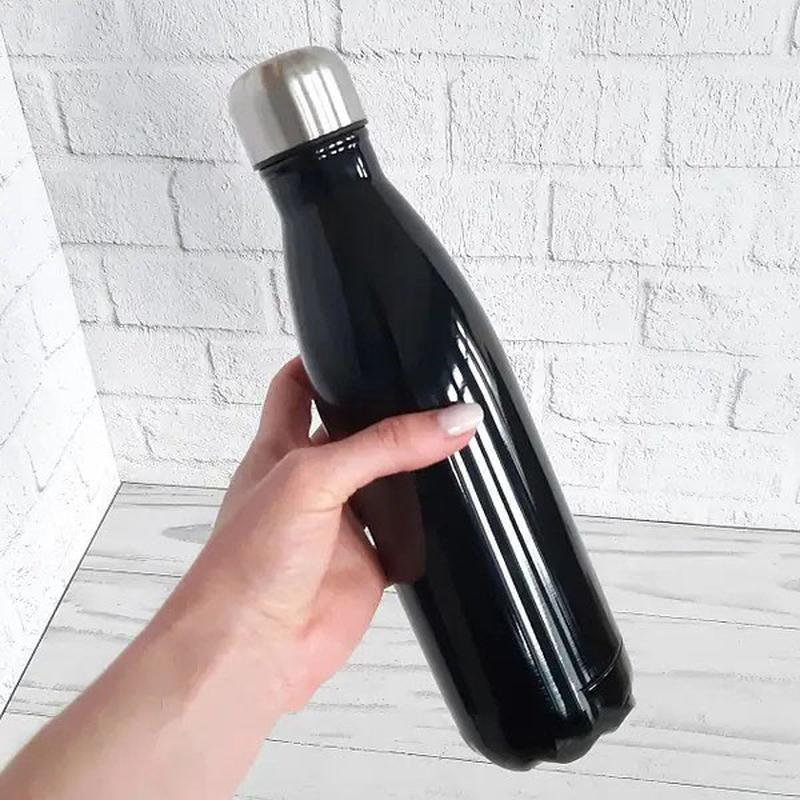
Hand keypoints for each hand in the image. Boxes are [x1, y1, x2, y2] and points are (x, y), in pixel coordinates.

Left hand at [191, 357, 483, 713]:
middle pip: (355, 433)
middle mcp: (312, 482)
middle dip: (387, 412)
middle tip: (433, 388)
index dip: (322, 361)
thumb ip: (383, 447)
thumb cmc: (249, 561)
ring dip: (415, 467)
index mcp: (281, 449)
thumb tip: (453, 421)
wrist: (252, 649)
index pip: (297, 387)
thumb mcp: (312, 479)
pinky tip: (455, 503)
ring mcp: (341, 524)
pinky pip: (407, 535)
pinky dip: (429, 522)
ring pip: (387, 482)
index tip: (360, 343)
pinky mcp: (369, 564)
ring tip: (459, 434)